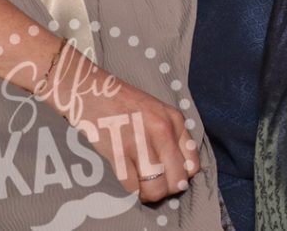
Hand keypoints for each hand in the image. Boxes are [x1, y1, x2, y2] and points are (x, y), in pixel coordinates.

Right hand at [50, 47, 197, 202]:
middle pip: (176, 180)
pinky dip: (130, 191)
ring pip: (155, 188)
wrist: (93, 92)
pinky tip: (128, 182)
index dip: (182, 177)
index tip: (171, 178)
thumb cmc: (125, 104)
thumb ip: (172, 136)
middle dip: (167, 190)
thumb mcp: (159, 112)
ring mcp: (141, 143)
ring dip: (149, 194)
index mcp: (176, 121)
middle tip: (155, 187)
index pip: (192, 164)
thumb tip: (180, 169)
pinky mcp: (118, 152)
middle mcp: (163, 132)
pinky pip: (132, 187)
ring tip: (142, 189)